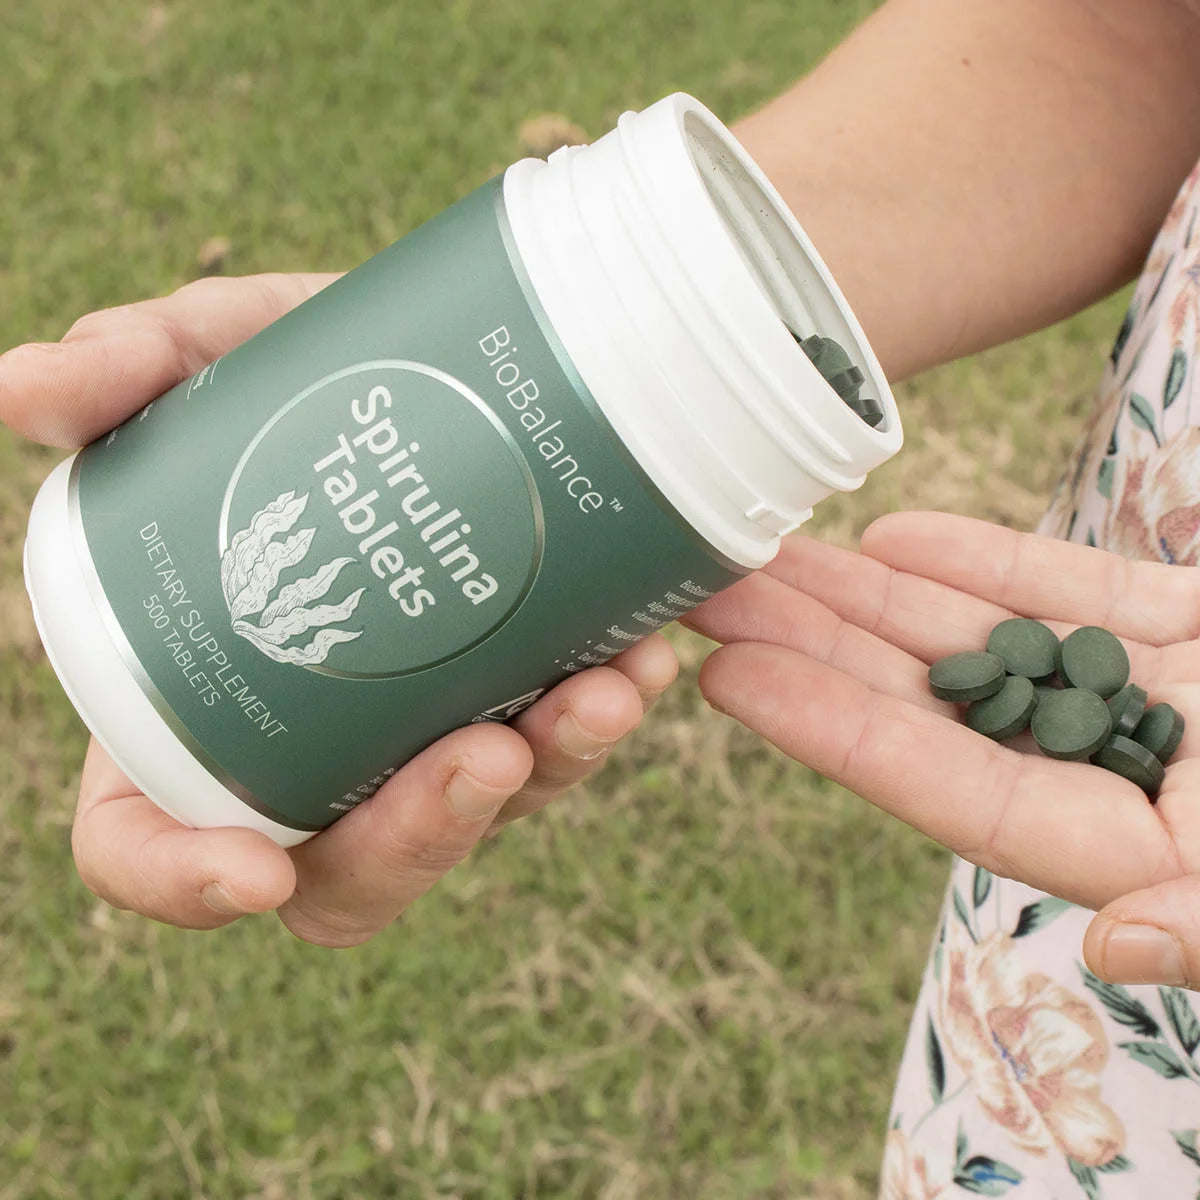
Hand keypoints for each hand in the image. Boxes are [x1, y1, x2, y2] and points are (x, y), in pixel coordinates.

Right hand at [1, 275, 676, 944]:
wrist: (442, 360)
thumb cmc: (302, 374)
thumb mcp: (216, 358)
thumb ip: (119, 375)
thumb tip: (14, 389)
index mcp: (200, 704)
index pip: (148, 844)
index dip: (182, 884)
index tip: (257, 875)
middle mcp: (315, 744)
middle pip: (350, 868)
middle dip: (421, 834)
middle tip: (485, 754)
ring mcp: (424, 727)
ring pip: (479, 814)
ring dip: (550, 768)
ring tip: (601, 688)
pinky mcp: (517, 693)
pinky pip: (561, 744)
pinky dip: (602, 706)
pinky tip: (640, 650)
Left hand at [686, 511, 1199, 988]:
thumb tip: (1124, 948)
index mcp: (1128, 848)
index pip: (946, 789)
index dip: (833, 732)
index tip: (731, 677)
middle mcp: (1112, 772)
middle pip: (931, 705)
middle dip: (814, 650)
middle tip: (708, 597)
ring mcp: (1145, 694)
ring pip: (979, 636)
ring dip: (869, 596)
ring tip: (769, 555)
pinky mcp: (1186, 629)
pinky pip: (1070, 589)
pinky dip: (984, 562)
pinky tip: (889, 537)